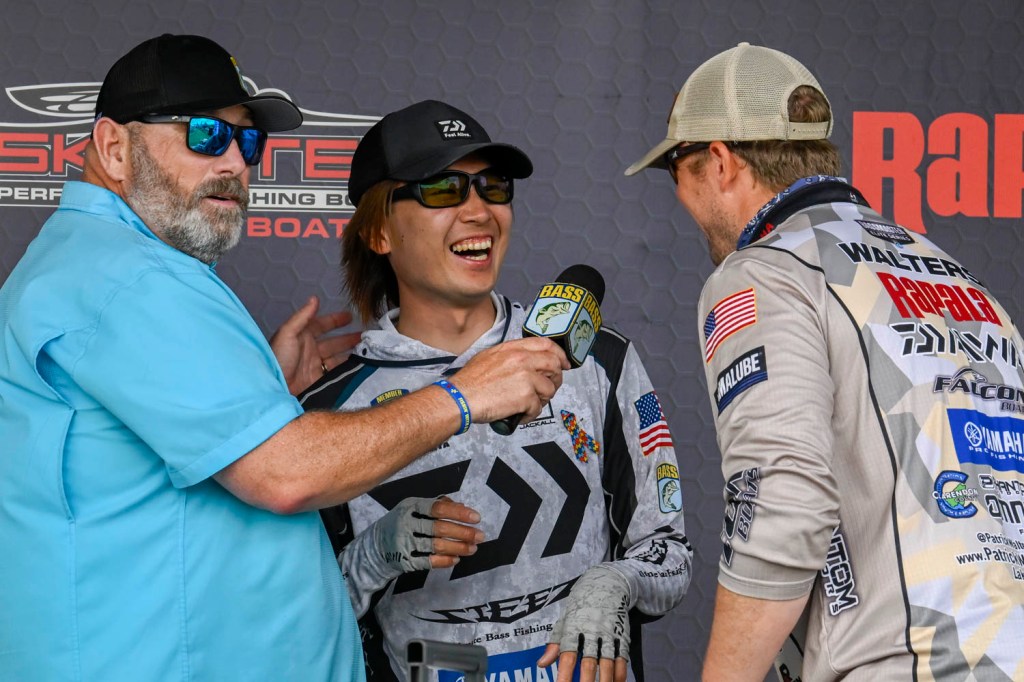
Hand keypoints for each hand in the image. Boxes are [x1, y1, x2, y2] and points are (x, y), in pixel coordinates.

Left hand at [269, 295, 361, 394]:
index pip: (322, 325)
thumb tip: (315, 298)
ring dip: (351, 353)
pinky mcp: (320, 379)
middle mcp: (311, 350)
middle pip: (333, 342)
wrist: (275, 387)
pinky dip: (347, 368)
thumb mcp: (287, 333)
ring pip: (338, 357)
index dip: (335, 320)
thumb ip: (302, 316)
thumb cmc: (279, 358)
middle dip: (348, 338)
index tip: (350, 316)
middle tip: (366, 336)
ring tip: (368, 350)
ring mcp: (316, 365)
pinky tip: (359, 366)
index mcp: (302, 336)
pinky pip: (337, 372)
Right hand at [371, 496, 483, 574]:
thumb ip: (436, 505)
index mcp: (411, 506)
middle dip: (463, 533)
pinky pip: (429, 562)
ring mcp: (405, 543)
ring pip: (437, 546)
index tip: (476, 518)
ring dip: (458, 548)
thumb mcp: (413, 508)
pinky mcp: (405, 560)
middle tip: (480, 536)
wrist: (375, 547)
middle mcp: (407, 523)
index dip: (459, 512)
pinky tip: (456, 560)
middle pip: (440, 528)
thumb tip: (460, 505)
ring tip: (472, 549)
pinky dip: (445, 561)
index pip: (438, 508)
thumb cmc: (401, 524)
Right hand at [452, 337, 568, 423]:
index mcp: (513, 349)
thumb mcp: (489, 357)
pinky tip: (519, 415)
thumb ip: (510, 355)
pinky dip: (530, 415)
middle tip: (549, 389)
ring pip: (549, 389)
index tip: (563, 364)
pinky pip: (538, 408)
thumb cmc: (470, 382)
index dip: (559, 354)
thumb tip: (526, 362)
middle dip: (556, 379)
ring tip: (528, 405)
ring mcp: (526, 377)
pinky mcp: (526, 396)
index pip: (546, 344)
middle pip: (554, 365)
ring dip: (542, 400)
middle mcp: (522, 359)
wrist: (460, 398)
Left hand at [538, 564, 631, 681]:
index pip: (567, 655)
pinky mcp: (622, 638)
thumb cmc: (580, 608)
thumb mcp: (564, 622)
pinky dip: (620, 676)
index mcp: (573, 628)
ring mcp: (608, 635)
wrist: (605, 586)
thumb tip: (541, 664)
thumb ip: (554, 645)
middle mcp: (591, 632)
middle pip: (589, 662)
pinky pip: (623, 661)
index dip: (564, 673)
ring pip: (608, 665)